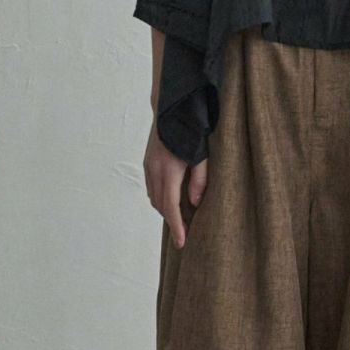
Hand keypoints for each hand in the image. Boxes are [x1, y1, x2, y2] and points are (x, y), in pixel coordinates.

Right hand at [143, 122, 207, 248]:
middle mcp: (154, 170)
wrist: (170, 107)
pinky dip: (161, 198)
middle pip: (161, 205)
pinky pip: (151, 188)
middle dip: (173, 220)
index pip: (171, 206)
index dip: (177, 226)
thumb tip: (194, 204)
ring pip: (154, 198)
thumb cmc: (191, 129)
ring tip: (184, 216)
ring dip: (167, 210)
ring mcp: (148, 166)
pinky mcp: (147, 162)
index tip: (182, 242)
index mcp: (169, 169)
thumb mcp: (202, 154)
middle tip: (189, 230)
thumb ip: (200, 179)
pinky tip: (174, 200)